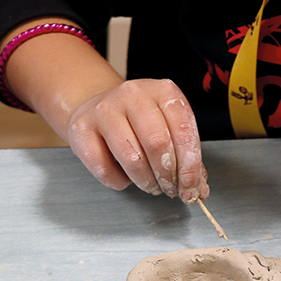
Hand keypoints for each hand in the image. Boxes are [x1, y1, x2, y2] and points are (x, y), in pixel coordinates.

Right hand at [66, 79, 209, 203]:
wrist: (96, 109)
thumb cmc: (137, 122)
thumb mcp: (167, 128)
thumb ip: (185, 157)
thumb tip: (198, 188)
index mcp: (163, 91)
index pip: (183, 130)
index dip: (190, 166)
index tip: (191, 187)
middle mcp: (134, 94)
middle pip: (158, 144)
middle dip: (168, 176)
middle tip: (170, 189)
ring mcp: (105, 109)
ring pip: (132, 158)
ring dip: (146, 181)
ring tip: (150, 185)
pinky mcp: (82, 129)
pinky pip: (104, 168)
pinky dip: (119, 182)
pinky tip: (125, 178)